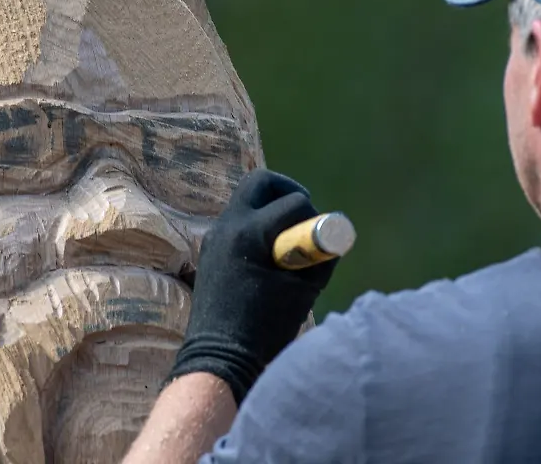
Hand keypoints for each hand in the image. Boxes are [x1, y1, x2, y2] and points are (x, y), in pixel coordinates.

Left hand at [163, 168, 338, 404]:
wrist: (220, 358)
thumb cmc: (266, 328)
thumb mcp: (305, 290)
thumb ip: (320, 256)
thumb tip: (329, 235)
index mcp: (250, 233)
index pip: (292, 201)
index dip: (312, 216)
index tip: (317, 240)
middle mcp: (227, 226)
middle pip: (260, 182)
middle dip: (287, 192)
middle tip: (302, 217)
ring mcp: (215, 237)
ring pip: (247, 201)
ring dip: (271, 212)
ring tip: (286, 243)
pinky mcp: (211, 251)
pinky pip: (238, 223)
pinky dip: (257, 229)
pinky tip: (269, 259)